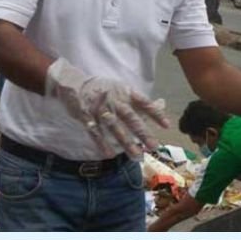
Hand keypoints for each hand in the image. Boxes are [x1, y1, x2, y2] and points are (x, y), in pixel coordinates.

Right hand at [46, 58, 169, 158]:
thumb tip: (162, 104)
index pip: (143, 102)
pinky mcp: (86, 117)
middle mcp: (114, 100)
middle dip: (142, 133)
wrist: (73, 83)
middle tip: (153, 146)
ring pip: (114, 128)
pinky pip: (95, 132)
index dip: (155, 113)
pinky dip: (102, 144)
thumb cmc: (104, 90)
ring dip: (126, 143)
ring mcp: (99, 109)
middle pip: (130, 117)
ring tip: (137, 156)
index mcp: (124, 92)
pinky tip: (110, 155)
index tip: (166, 125)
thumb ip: (141, 100)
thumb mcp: (123, 90)